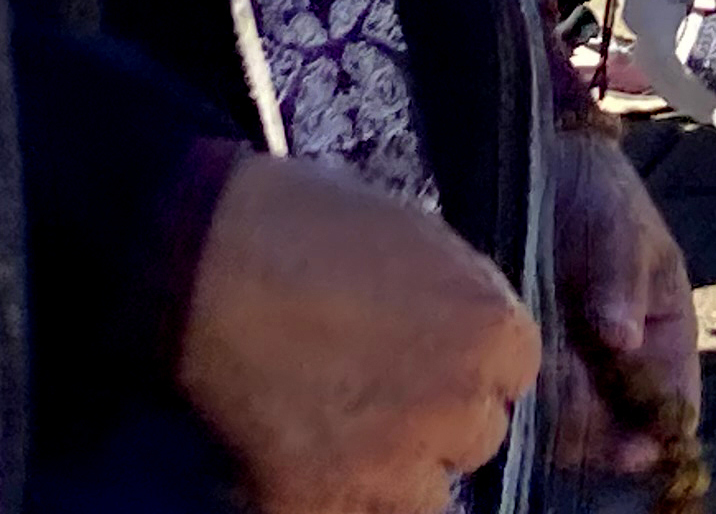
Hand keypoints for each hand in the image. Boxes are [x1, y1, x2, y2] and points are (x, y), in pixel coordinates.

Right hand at [179, 152, 539, 513]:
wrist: (202, 256)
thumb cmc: (307, 227)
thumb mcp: (421, 237)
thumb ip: (466, 300)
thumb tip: (478, 339)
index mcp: (495, 336)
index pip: (513, 379)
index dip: (465, 366)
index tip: (426, 353)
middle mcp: (457, 407)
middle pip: (474, 439)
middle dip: (435, 419)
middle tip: (375, 386)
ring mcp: (390, 463)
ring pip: (423, 496)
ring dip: (391, 471)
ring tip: (337, 424)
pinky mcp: (319, 501)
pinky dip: (325, 496)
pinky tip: (294, 451)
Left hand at [544, 128, 696, 480]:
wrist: (537, 166)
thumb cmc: (599, 193)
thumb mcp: (622, 226)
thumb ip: (622, 279)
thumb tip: (622, 339)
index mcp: (664, 334)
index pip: (673, 402)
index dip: (655, 433)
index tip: (632, 448)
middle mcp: (622, 363)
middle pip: (616, 425)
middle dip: (593, 425)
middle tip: (565, 394)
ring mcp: (574, 365)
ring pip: (568, 420)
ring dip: (553, 411)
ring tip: (537, 368)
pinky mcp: (528, 360)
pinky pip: (527, 397)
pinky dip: (521, 394)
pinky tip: (512, 365)